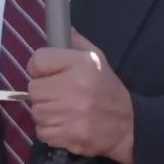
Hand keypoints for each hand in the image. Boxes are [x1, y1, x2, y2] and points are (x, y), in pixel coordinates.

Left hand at [26, 30, 135, 162]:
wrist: (129, 125)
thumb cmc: (109, 91)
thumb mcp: (98, 60)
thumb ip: (77, 43)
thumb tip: (63, 29)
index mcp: (81, 64)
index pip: (38, 61)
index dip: (39, 70)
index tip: (46, 75)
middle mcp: (75, 86)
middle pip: (34, 89)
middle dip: (42, 93)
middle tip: (56, 96)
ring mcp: (72, 113)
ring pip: (36, 112)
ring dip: (45, 113)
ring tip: (62, 111)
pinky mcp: (69, 134)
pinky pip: (42, 132)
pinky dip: (49, 131)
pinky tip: (64, 125)